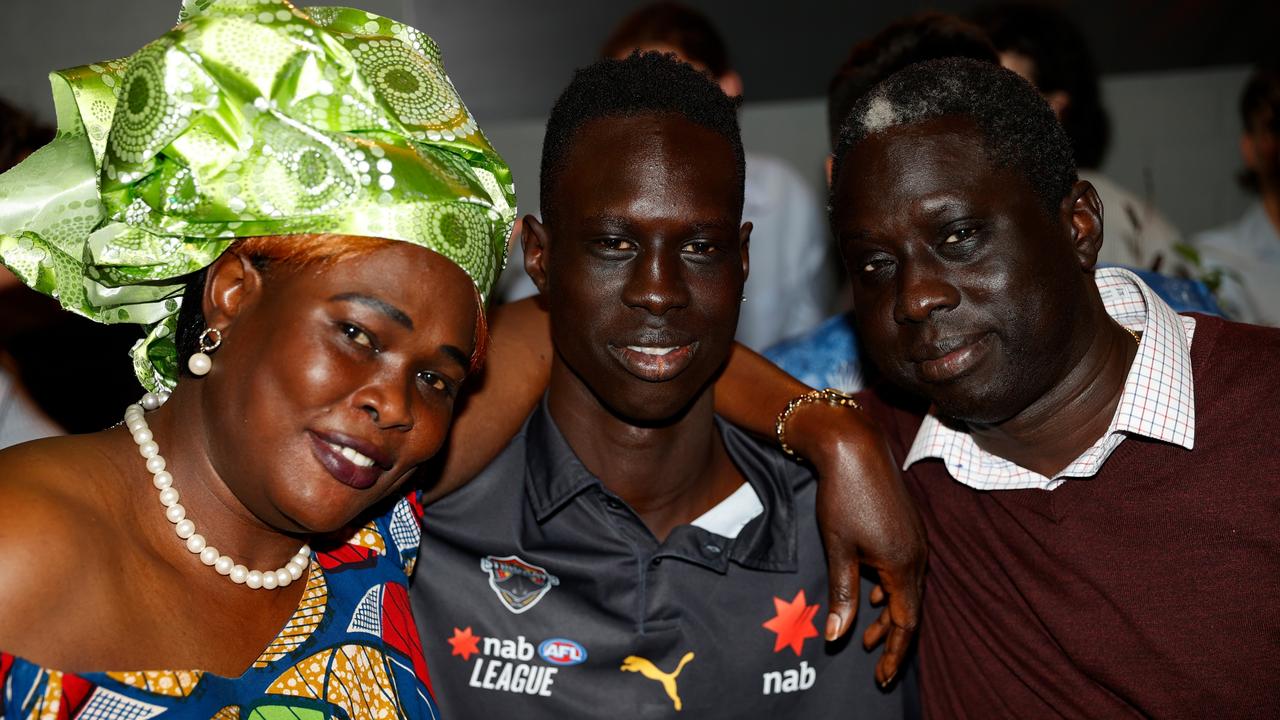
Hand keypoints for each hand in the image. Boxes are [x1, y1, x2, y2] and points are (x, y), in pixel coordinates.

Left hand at [789, 400, 925, 685]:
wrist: (855, 447)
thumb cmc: (843, 496)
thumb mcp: (838, 549)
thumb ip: (842, 594)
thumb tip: (838, 637)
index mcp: (902, 565)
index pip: (905, 623)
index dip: (893, 652)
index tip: (881, 676)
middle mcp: (917, 555)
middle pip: (909, 608)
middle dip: (890, 636)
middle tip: (871, 660)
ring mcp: (915, 540)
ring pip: (906, 589)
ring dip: (888, 612)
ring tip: (865, 632)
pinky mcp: (907, 528)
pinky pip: (904, 569)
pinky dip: (888, 588)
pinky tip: (871, 591)